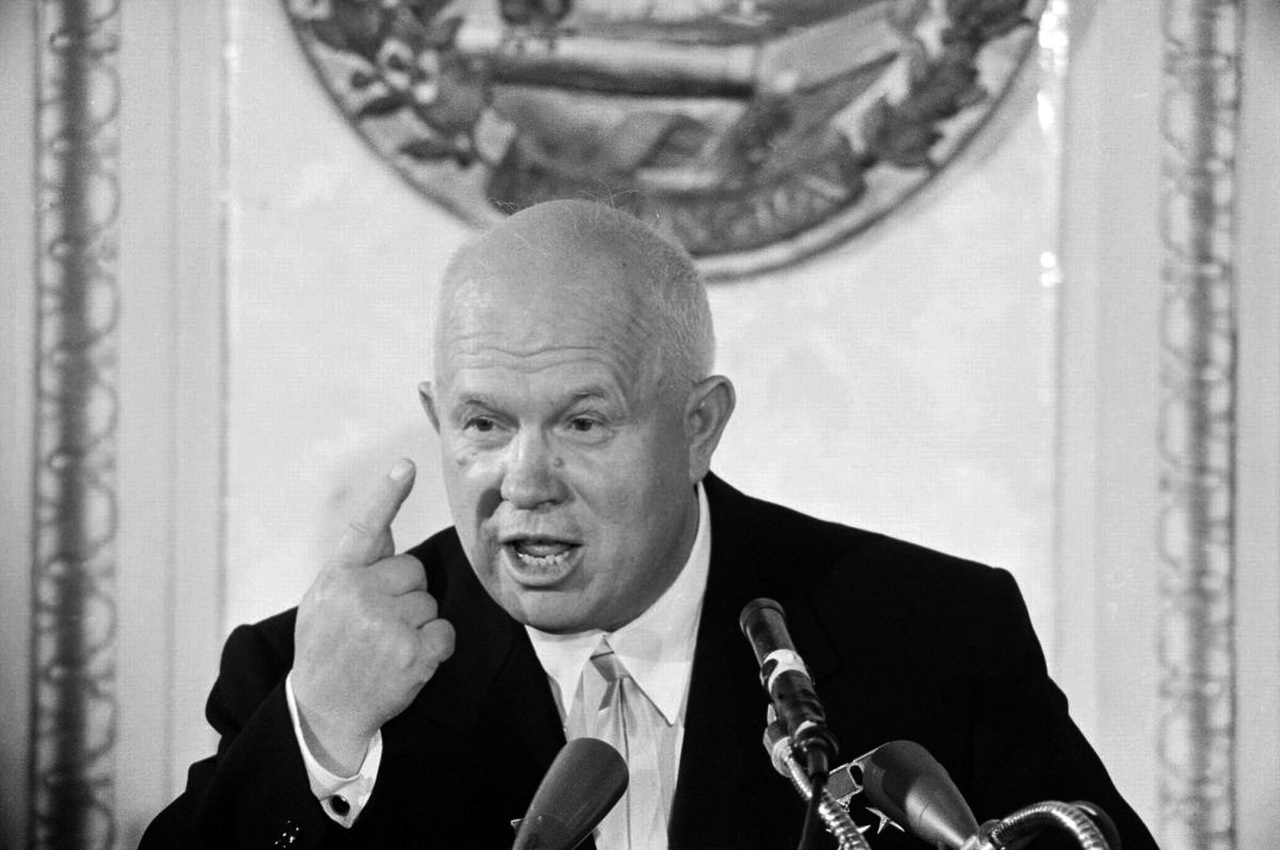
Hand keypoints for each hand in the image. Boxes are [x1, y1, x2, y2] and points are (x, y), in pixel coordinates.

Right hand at [291, 458, 455, 774]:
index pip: (366, 528)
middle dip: (404, 594)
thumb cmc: (326, 648)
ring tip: (385, 646)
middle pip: (414, 571)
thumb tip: (388, 525)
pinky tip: (406, 662)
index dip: (387, 495)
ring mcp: (387, 624)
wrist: (323, 710)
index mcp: (338, 577)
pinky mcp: (412, 652)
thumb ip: (355, 565)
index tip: (406, 466)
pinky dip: (434, 648)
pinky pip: (445, 632)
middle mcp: (361, 595)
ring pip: (430, 602)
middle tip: (377, 624)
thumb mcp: (324, 600)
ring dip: (417, 624)